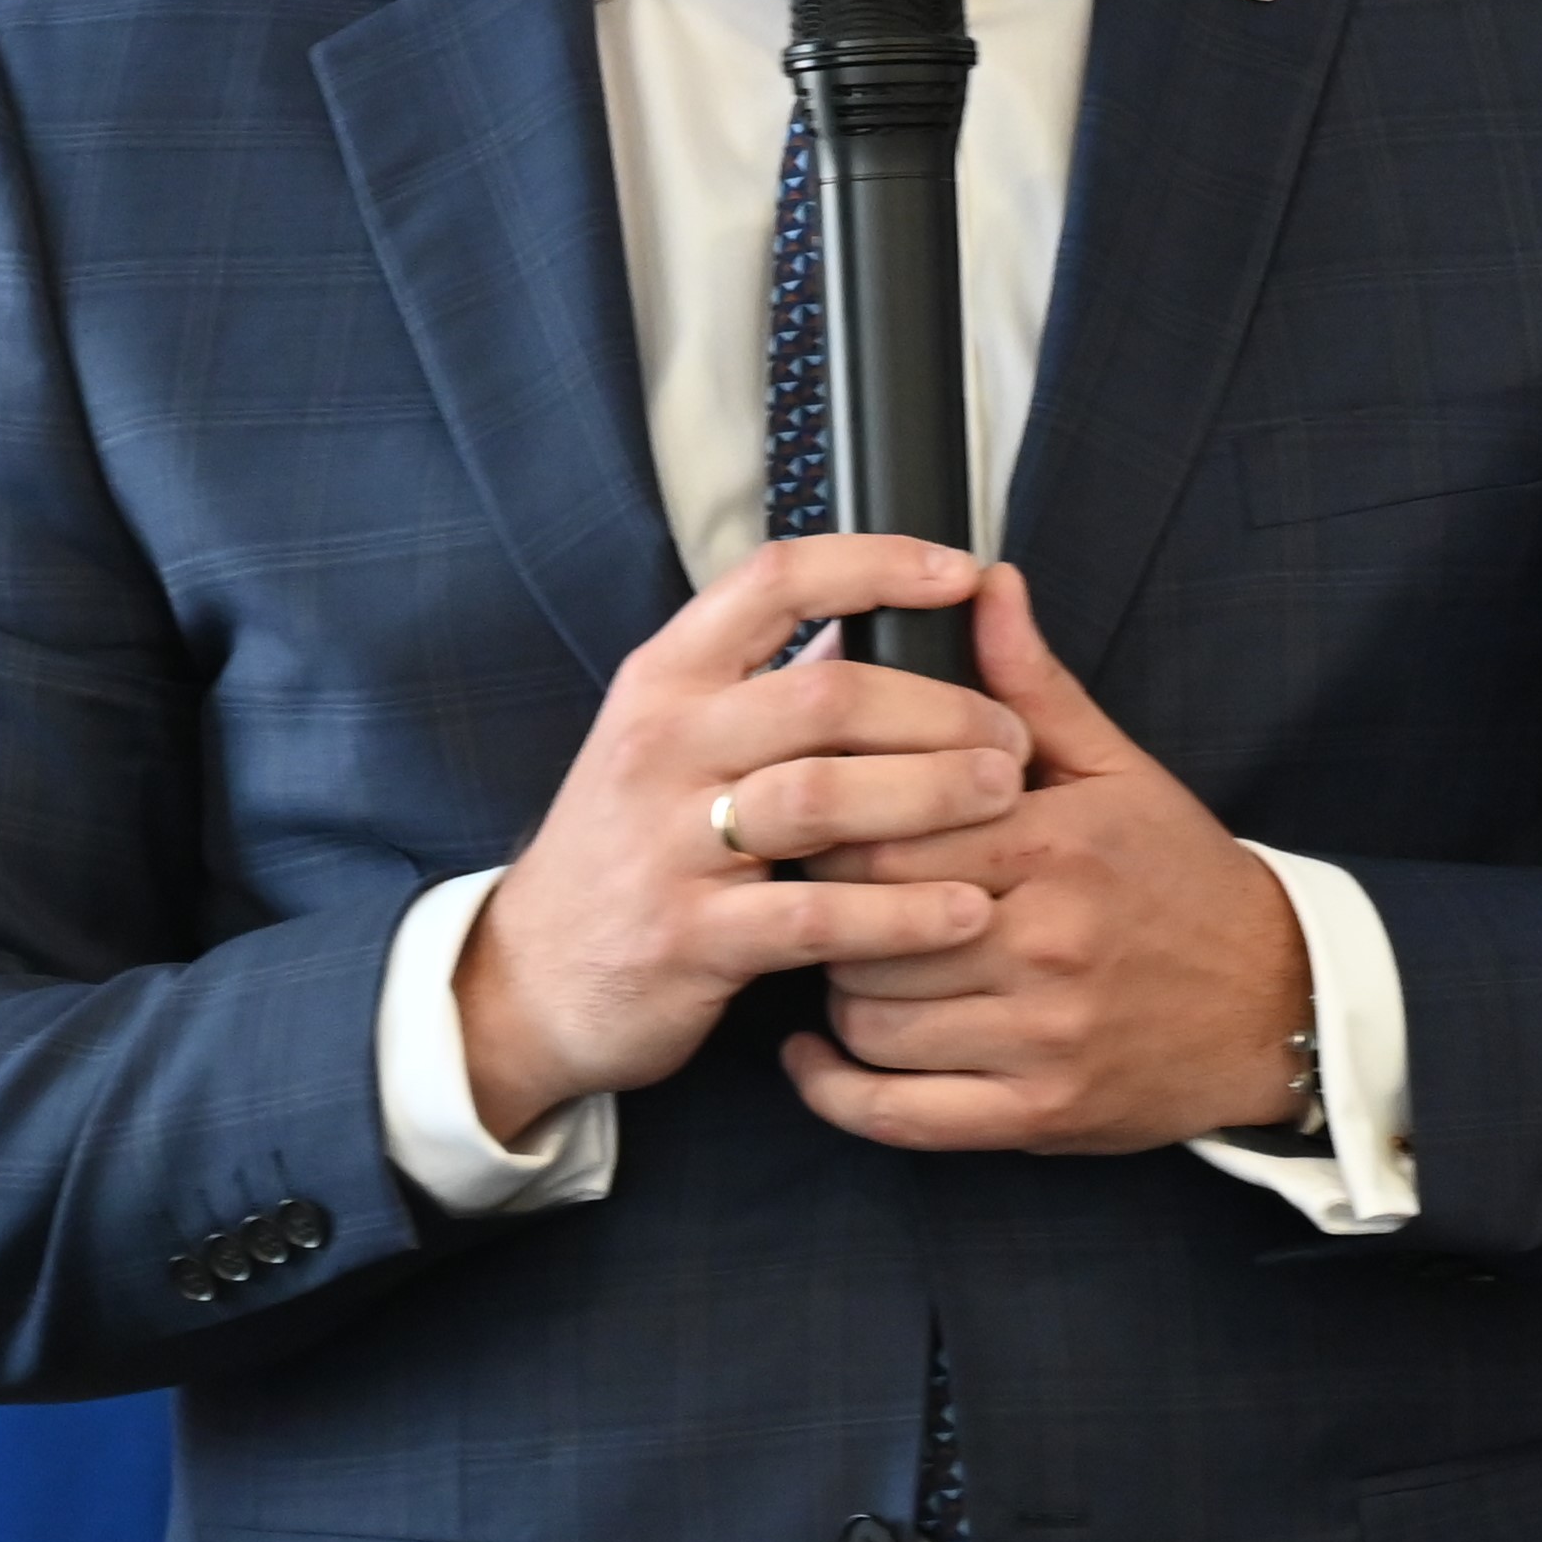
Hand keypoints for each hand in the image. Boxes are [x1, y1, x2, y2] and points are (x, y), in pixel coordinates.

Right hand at [455, 538, 1021, 1144]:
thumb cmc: (628, 844)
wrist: (531, 977)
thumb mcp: (670, 739)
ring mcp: (670, 842)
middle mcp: (663, 745)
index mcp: (666, 678)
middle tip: (1010, 735)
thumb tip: (876, 614)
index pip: (775, 580)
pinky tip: (965, 910)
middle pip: (825, 695)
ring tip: (1003, 797)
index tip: (962, 575)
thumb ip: (766, 680)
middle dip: (938, 708)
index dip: (877, 565)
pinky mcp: (691, 936)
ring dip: (933, 794)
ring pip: (824, 796)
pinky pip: (817, 916)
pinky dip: (903, 912)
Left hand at [781, 566, 1309, 1153]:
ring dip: (839, 994)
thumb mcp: (1119, 769)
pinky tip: (816, 1056)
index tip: (823, 822)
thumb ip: (1034, 684)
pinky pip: (897, 1113)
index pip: (882, 832)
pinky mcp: (1037, 1113)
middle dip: (827, 907)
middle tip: (821, 893)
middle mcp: (1044, 942)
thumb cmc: (1183, 877)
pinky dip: (836, 1090)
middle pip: (864, 923)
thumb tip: (982, 583)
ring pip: (870, 1018)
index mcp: (1053, 843)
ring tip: (846, 962)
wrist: (1276, 1001)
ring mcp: (1041, 1037)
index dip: (833, 827)